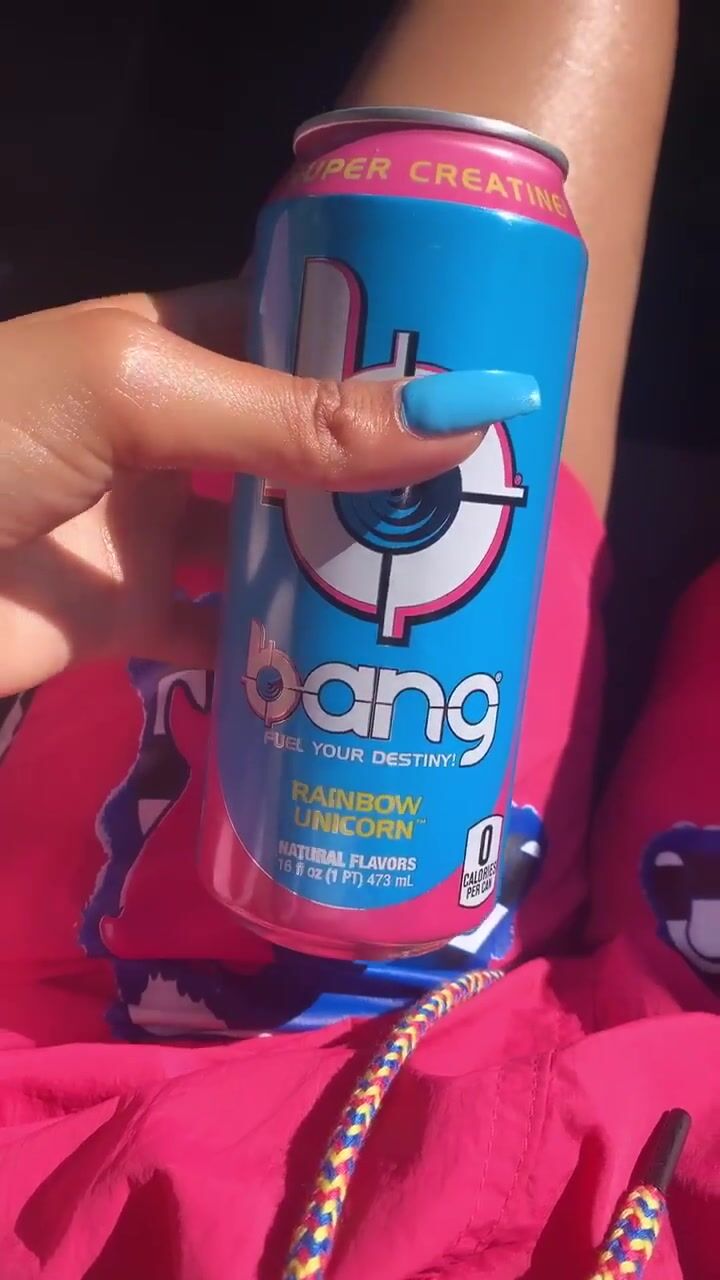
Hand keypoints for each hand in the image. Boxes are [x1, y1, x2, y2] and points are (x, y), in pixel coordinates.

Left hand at [0, 282, 538, 694]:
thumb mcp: (140, 393)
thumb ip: (292, 414)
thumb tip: (465, 411)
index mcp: (168, 344)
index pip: (294, 328)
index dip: (380, 347)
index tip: (479, 375)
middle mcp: (171, 433)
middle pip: (300, 445)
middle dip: (383, 468)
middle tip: (488, 494)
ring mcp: (154, 531)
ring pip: (275, 547)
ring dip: (347, 566)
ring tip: (454, 579)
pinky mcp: (135, 622)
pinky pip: (229, 639)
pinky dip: (285, 656)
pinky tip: (359, 664)